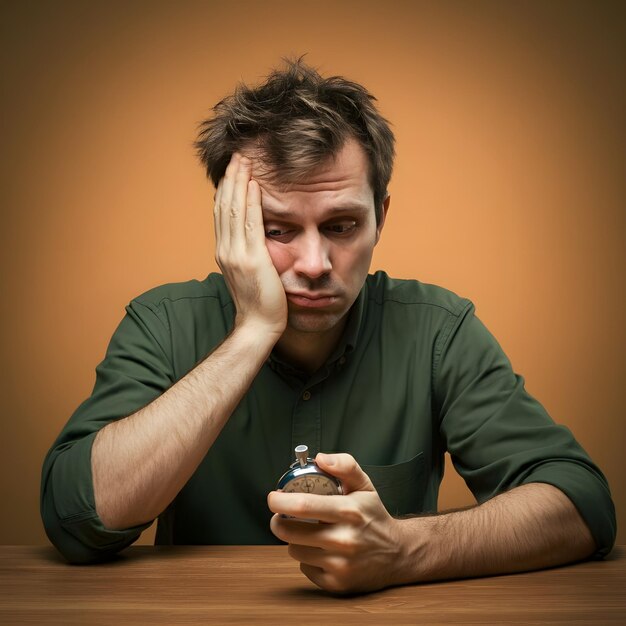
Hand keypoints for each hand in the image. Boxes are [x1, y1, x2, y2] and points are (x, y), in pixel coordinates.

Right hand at [214, 153, 286, 335]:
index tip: (233, 170)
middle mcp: (225, 249)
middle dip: (231, 178)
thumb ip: (247, 253)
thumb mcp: (248, 272)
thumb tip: (253, 239)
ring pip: (234, 209)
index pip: (222, 213)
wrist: (258, 325)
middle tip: (238, 155)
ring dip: (239, 182)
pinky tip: (254, 184)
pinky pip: (250, 223)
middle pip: (224, 205)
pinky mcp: (252, 258)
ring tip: (244, 160)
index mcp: (224, 251)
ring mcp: (236, 253)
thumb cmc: (259, 302)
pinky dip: (251, 201)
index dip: (226, 189)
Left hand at [267, 453, 403, 593]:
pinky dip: (308, 559)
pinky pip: (305, 568)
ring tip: (307, 532)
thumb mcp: (365, 484)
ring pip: (295, 550)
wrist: (398, 553)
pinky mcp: (337, 584)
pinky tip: (320, 550)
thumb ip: (344, 465)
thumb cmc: (375, 516)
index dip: (280, 501)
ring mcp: (340, 564)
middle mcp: (344, 540)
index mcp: (349, 511)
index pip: (303, 505)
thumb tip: (320, 458)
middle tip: (281, 517)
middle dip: (279, 522)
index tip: (273, 497)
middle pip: (291, 532)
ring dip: (295, 540)